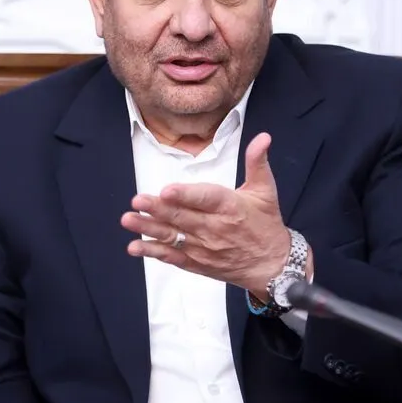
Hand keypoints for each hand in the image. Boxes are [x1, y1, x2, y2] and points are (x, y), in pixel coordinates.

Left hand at [121, 132, 295, 295]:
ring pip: (173, 237)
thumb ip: (257, 162)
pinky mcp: (197, 263)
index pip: (206, 199)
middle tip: (137, 201)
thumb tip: (263, 137)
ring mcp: (204, 248)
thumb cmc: (266, 224)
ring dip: (149, 229)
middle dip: (158, 209)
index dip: (186, 195)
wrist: (272, 265)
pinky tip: (135, 246)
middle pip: (182, 217)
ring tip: (129, 220)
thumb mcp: (265, 190)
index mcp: (231, 207)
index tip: (167, 190)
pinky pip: (172, 257)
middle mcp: (215, 229)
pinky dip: (153, 252)